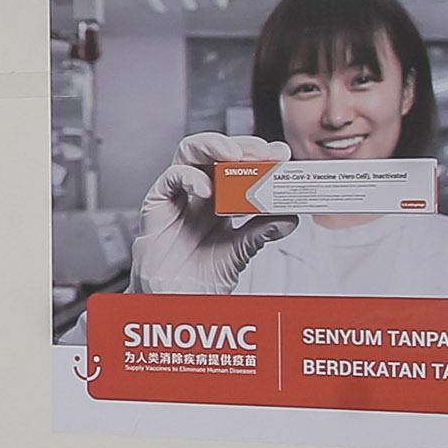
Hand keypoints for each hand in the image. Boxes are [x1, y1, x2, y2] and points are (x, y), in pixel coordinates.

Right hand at [132, 132, 293, 291]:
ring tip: (233, 154)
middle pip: (216, 152)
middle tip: (263, 150)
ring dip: (212, 146)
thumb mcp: (240, 253)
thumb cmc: (200, 277)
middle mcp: (198, 194)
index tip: (282, 155)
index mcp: (221, 201)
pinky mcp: (157, 206)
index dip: (260, 157)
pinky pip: (169, 179)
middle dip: (241, 145)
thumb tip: (290, 218)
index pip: (240, 166)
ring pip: (189, 153)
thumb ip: (261, 233)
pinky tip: (206, 187)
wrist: (175, 302)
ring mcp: (177, 197)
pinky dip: (188, 176)